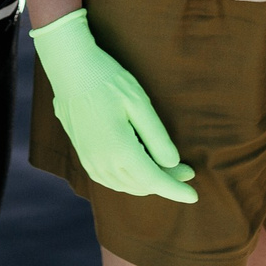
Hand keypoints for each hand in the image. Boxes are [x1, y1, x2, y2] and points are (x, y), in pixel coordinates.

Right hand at [30, 10, 197, 203]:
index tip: (194, 196)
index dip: (176, 190)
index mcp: (121, 151)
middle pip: (142, 185)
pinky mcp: (83, 157)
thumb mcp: (140, 104)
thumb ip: (157, 138)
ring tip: (166, 168)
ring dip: (147, 182)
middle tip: (186, 170)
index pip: (154, 181)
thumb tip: (173, 164)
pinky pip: (111, 180)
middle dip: (166, 182)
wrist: (70, 69)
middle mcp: (103, 163)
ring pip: (126, 185)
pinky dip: (130, 180)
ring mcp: (90, 162)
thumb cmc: (108, 80)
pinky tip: (139, 167)